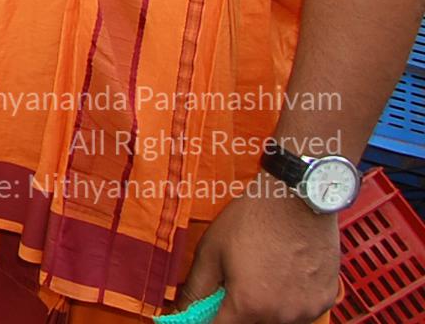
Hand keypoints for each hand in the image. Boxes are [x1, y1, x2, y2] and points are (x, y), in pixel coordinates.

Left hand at [174, 185, 340, 322]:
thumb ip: (195, 287)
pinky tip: (285, 273)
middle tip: (237, 280)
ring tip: (263, 272)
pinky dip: (290, 299)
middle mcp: (282, 315)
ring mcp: (308, 309)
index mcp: (250, 306)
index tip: (207, 311)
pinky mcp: (326, 299)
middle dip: (239, 309)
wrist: (297, 197)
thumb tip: (182, 309)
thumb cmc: (254, 219)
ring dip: (266, 306)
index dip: (210, 320)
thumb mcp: (211, 250)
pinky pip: (302, 310)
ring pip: (278, 319)